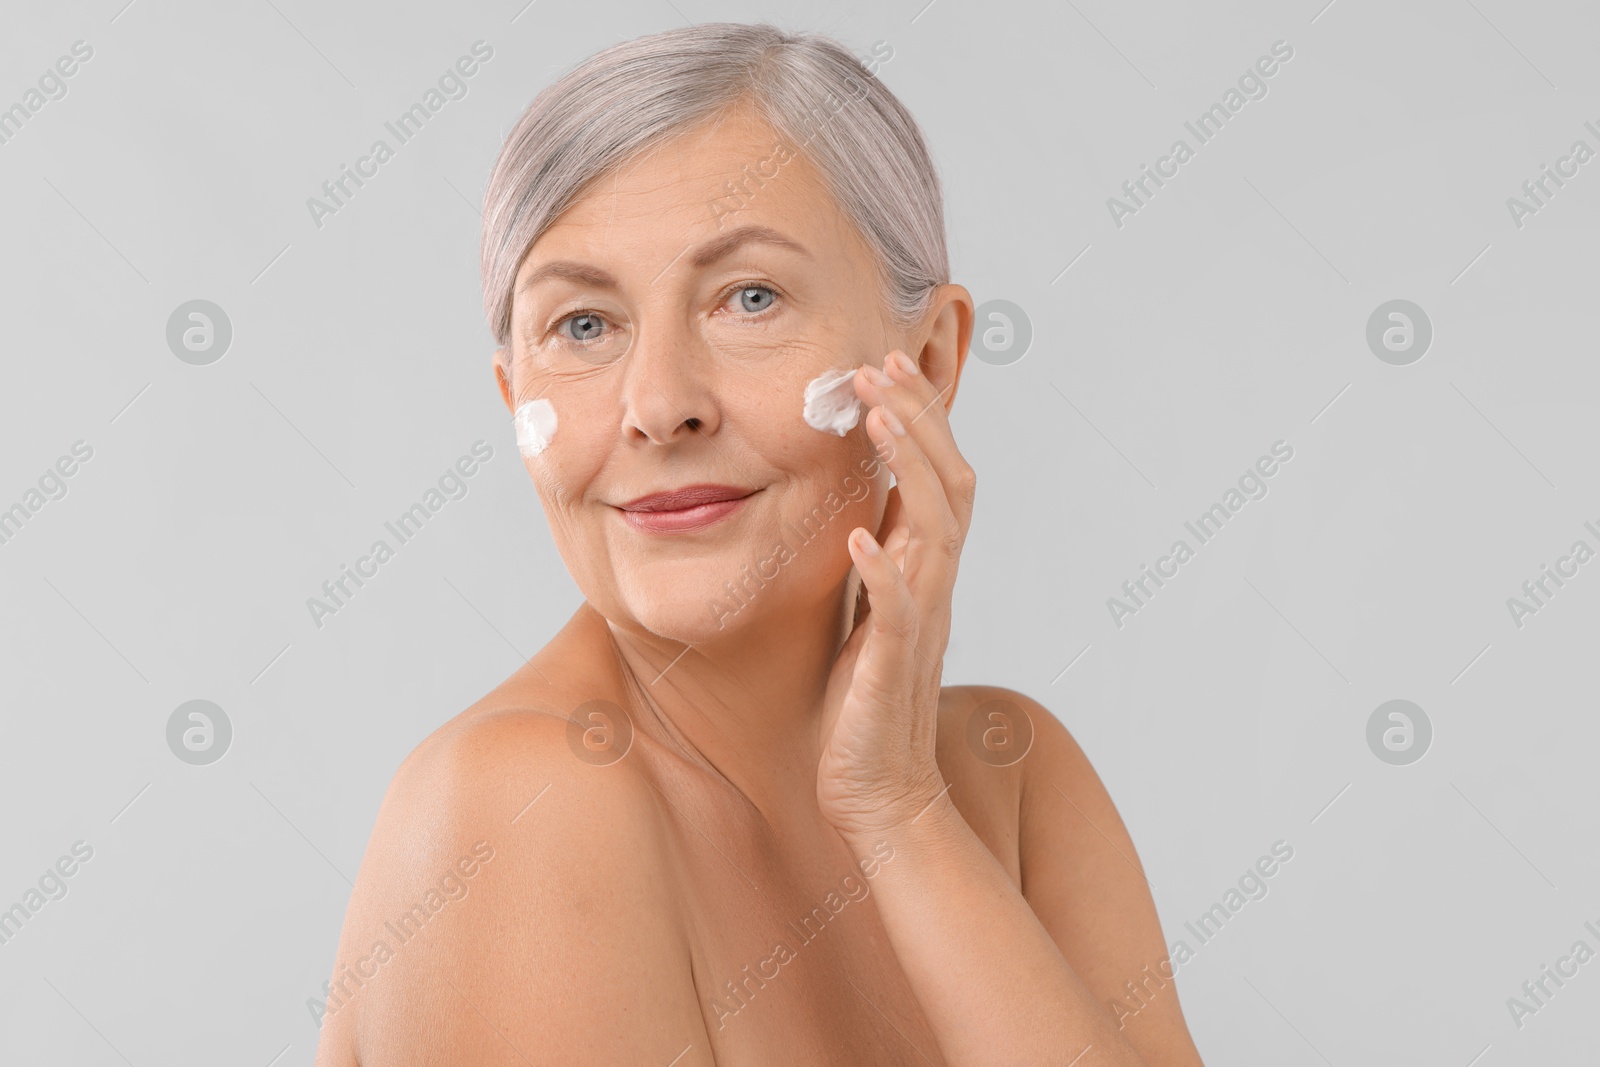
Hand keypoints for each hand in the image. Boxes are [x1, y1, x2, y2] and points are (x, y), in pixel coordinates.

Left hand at [816, 349, 976, 842]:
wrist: (882, 796)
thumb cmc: (864, 708)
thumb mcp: (870, 615)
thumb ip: (879, 560)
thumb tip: (867, 503)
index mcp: (925, 573)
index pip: (937, 477)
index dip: (918, 418)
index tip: (883, 365)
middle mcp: (933, 590)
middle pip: (946, 486)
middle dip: (916, 419)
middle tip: (879, 366)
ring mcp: (918, 627)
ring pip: (933, 533)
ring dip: (906, 471)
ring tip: (875, 421)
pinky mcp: (892, 670)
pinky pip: (899, 613)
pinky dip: (885, 572)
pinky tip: (862, 539)